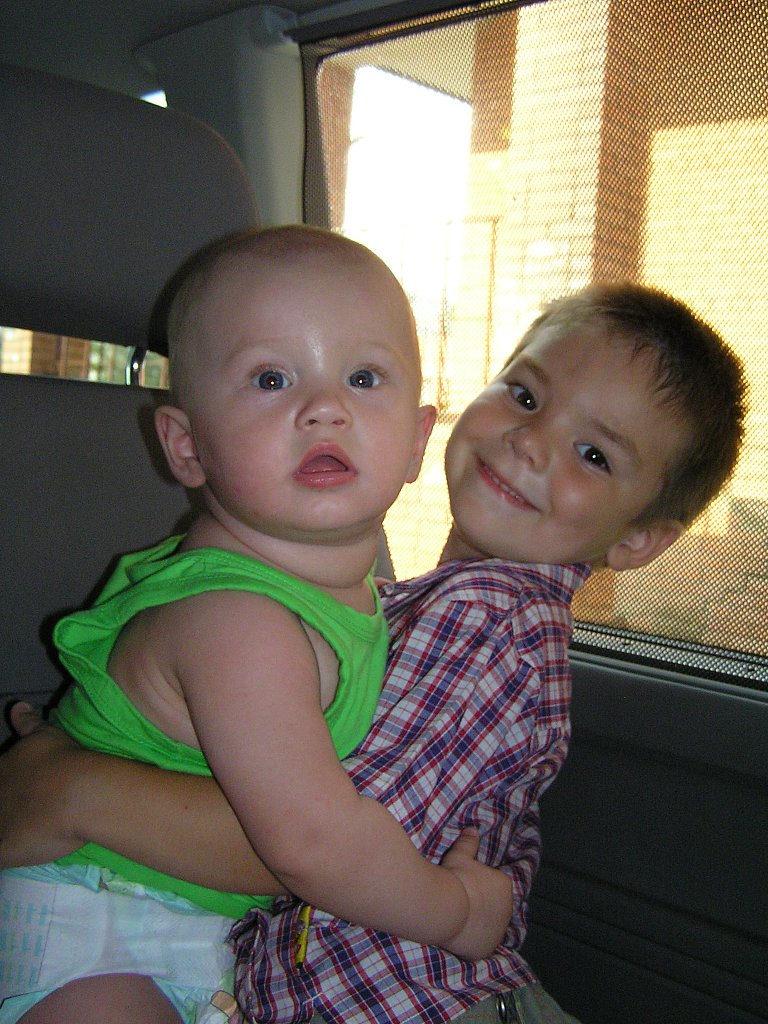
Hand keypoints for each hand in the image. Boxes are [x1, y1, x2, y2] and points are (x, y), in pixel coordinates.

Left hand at [0, 702, 84, 866]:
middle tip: (31, 808)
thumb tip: (17, 706)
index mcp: (2, 770)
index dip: (7, 787)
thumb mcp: (46, 735)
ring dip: (6, 825)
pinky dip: (5, 854)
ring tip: (23, 827)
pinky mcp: (4, 850)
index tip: (24, 791)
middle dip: (6, 806)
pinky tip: (14, 852)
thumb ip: (28, 723)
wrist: (78, 791)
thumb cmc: (64, 760)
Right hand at [439, 829, 513, 958]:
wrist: (445, 907)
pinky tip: (460, 935)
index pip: (496, 885)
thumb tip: (472, 829)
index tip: (466, 886)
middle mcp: (508, 909)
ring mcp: (498, 931)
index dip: (480, 886)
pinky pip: (481, 943)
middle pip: (494, 907)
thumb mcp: (459, 856)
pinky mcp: (487, 948)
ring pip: (489, 925)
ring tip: (460, 919)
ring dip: (479, 923)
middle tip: (461, 902)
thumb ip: (468, 843)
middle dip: (482, 905)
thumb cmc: (454, 878)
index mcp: (504, 885)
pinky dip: (473, 940)